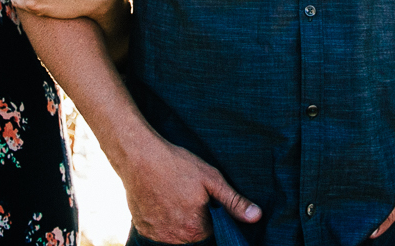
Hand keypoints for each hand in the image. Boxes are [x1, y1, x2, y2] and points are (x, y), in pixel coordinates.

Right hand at [122, 135, 260, 243]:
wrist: (138, 155)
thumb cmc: (176, 164)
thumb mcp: (211, 178)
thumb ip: (233, 201)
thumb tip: (256, 217)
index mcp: (196, 229)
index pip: (213, 231)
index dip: (211, 213)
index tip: (204, 197)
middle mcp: (176, 238)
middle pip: (194, 234)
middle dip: (195, 218)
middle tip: (188, 192)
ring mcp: (157, 234)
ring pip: (176, 233)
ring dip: (178, 219)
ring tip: (174, 194)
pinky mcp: (143, 228)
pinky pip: (159, 229)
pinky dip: (162, 219)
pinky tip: (161, 199)